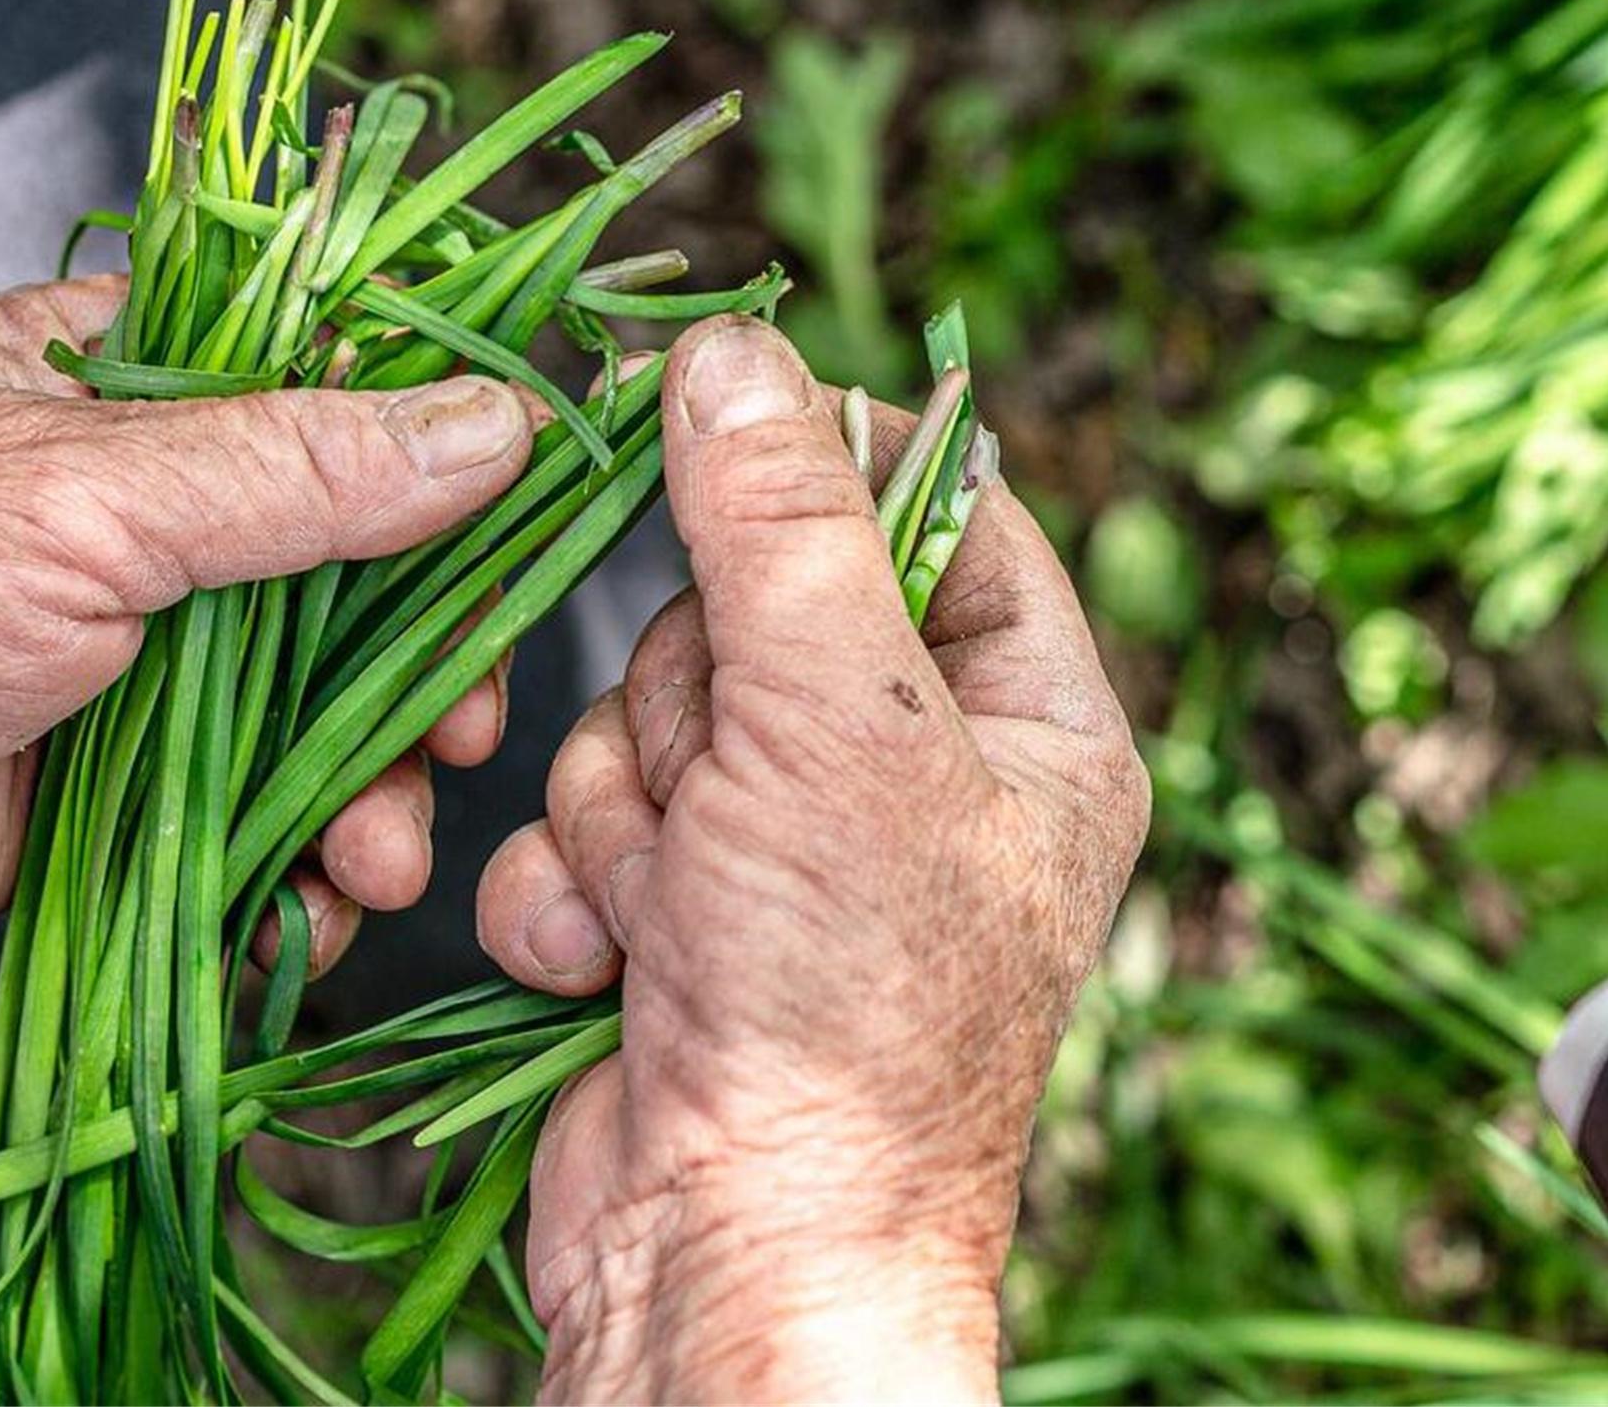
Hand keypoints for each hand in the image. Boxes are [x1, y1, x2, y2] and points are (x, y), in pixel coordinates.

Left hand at [0, 276, 540, 1024]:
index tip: (533, 524)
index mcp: (124, 382)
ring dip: (379, 789)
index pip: (336, 387)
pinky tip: (312, 906)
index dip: (447, 458)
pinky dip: (307, 870)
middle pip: (361, 569)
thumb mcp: (83, 498)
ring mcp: (139, 655)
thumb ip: (298, 467)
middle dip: (425, 668)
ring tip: (372, 858)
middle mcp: (142, 512)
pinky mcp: (126, 785)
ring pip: (329, 708)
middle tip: (460, 731)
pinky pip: (267, 816)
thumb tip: (493, 425)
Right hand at [474, 318, 1149, 1401]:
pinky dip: (576, 894)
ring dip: (631, 809)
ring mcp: (790, 855)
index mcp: (1031, 726)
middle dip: (700, 701)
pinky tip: (615, 971)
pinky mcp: (677, 922)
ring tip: (683, 908)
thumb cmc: (843, 1007)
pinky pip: (584, 822)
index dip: (825, 463)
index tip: (716, 419)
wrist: (730, 1257)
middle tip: (729, 789)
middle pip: (755, 605)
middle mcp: (916, 782)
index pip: (940, 509)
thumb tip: (728, 350)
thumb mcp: (836, 724)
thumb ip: (777, 524)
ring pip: (647, 713)